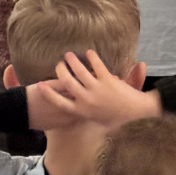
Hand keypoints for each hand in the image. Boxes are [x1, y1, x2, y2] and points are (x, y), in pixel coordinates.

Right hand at [35, 51, 160, 128]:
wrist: (136, 111)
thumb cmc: (118, 120)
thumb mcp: (99, 122)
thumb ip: (86, 116)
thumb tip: (75, 113)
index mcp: (81, 111)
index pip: (59, 102)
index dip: (48, 93)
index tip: (39, 85)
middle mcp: (86, 99)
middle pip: (67, 82)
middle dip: (60, 71)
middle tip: (58, 64)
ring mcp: (96, 89)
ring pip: (79, 72)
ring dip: (72, 61)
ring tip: (68, 55)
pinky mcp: (107, 79)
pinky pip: (97, 65)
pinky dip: (91, 57)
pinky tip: (88, 52)